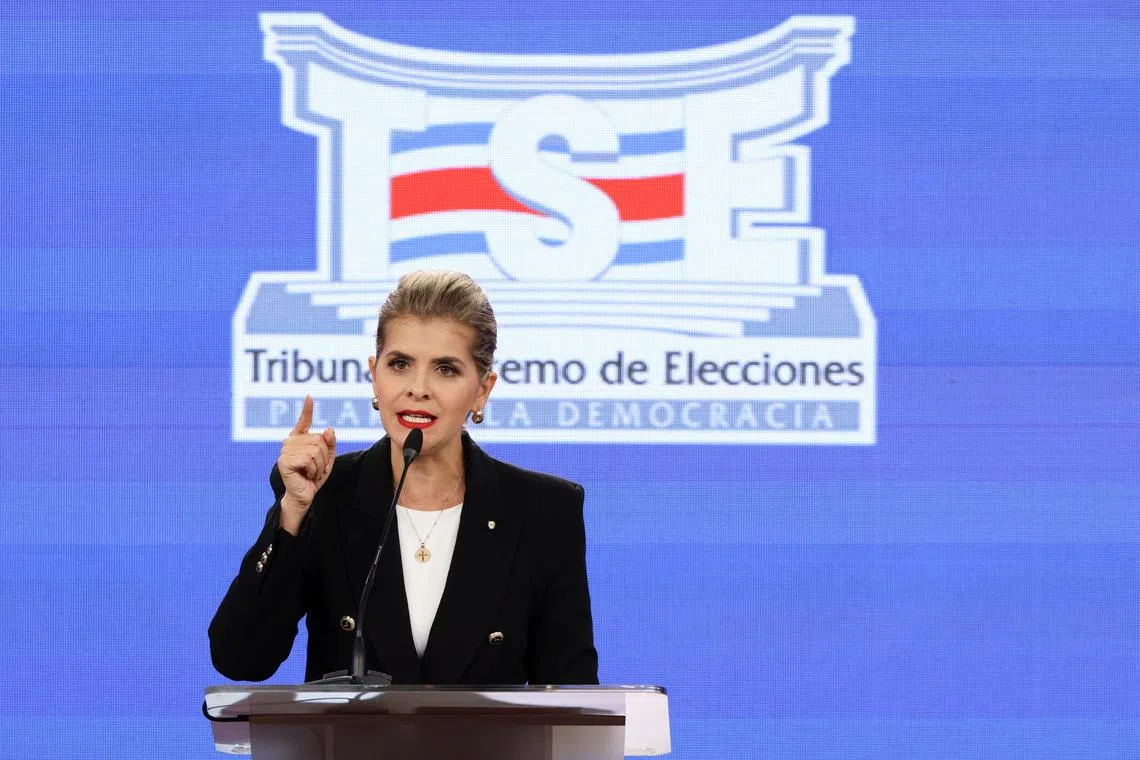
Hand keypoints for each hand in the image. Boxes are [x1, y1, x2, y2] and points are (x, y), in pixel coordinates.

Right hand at [276, 396, 335, 534]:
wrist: (304, 495)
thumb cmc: (314, 476)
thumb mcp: (327, 458)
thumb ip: (329, 444)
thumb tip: (328, 429)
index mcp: (299, 439)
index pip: (303, 421)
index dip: (307, 409)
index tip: (310, 397)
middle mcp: (290, 442)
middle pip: (319, 440)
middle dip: (324, 457)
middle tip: (315, 468)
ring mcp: (285, 451)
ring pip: (315, 450)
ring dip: (319, 465)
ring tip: (311, 472)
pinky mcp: (285, 461)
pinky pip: (309, 459)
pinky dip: (313, 469)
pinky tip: (306, 475)